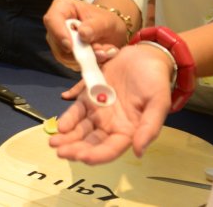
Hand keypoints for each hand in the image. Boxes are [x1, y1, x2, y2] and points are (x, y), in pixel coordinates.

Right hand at [43, 0, 125, 69]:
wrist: (111, 33)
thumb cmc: (106, 21)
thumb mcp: (106, 21)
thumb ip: (95, 26)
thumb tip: (82, 34)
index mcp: (63, 7)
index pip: (52, 19)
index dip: (58, 33)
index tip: (70, 46)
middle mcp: (56, 24)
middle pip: (56, 41)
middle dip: (76, 51)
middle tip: (99, 51)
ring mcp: (58, 41)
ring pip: (62, 55)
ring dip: (83, 58)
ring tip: (102, 53)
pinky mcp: (63, 54)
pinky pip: (69, 63)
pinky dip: (84, 63)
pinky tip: (97, 57)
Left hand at [49, 44, 173, 163]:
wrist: (146, 55)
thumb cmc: (156, 80)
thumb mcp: (159, 102)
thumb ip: (150, 127)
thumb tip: (139, 152)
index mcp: (128, 131)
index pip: (111, 149)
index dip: (97, 155)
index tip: (84, 157)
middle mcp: (111, 125)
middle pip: (91, 143)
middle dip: (76, 149)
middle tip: (61, 152)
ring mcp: (99, 112)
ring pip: (80, 130)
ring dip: (67, 138)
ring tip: (54, 143)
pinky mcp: (89, 98)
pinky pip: (76, 112)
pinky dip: (67, 119)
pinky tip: (60, 126)